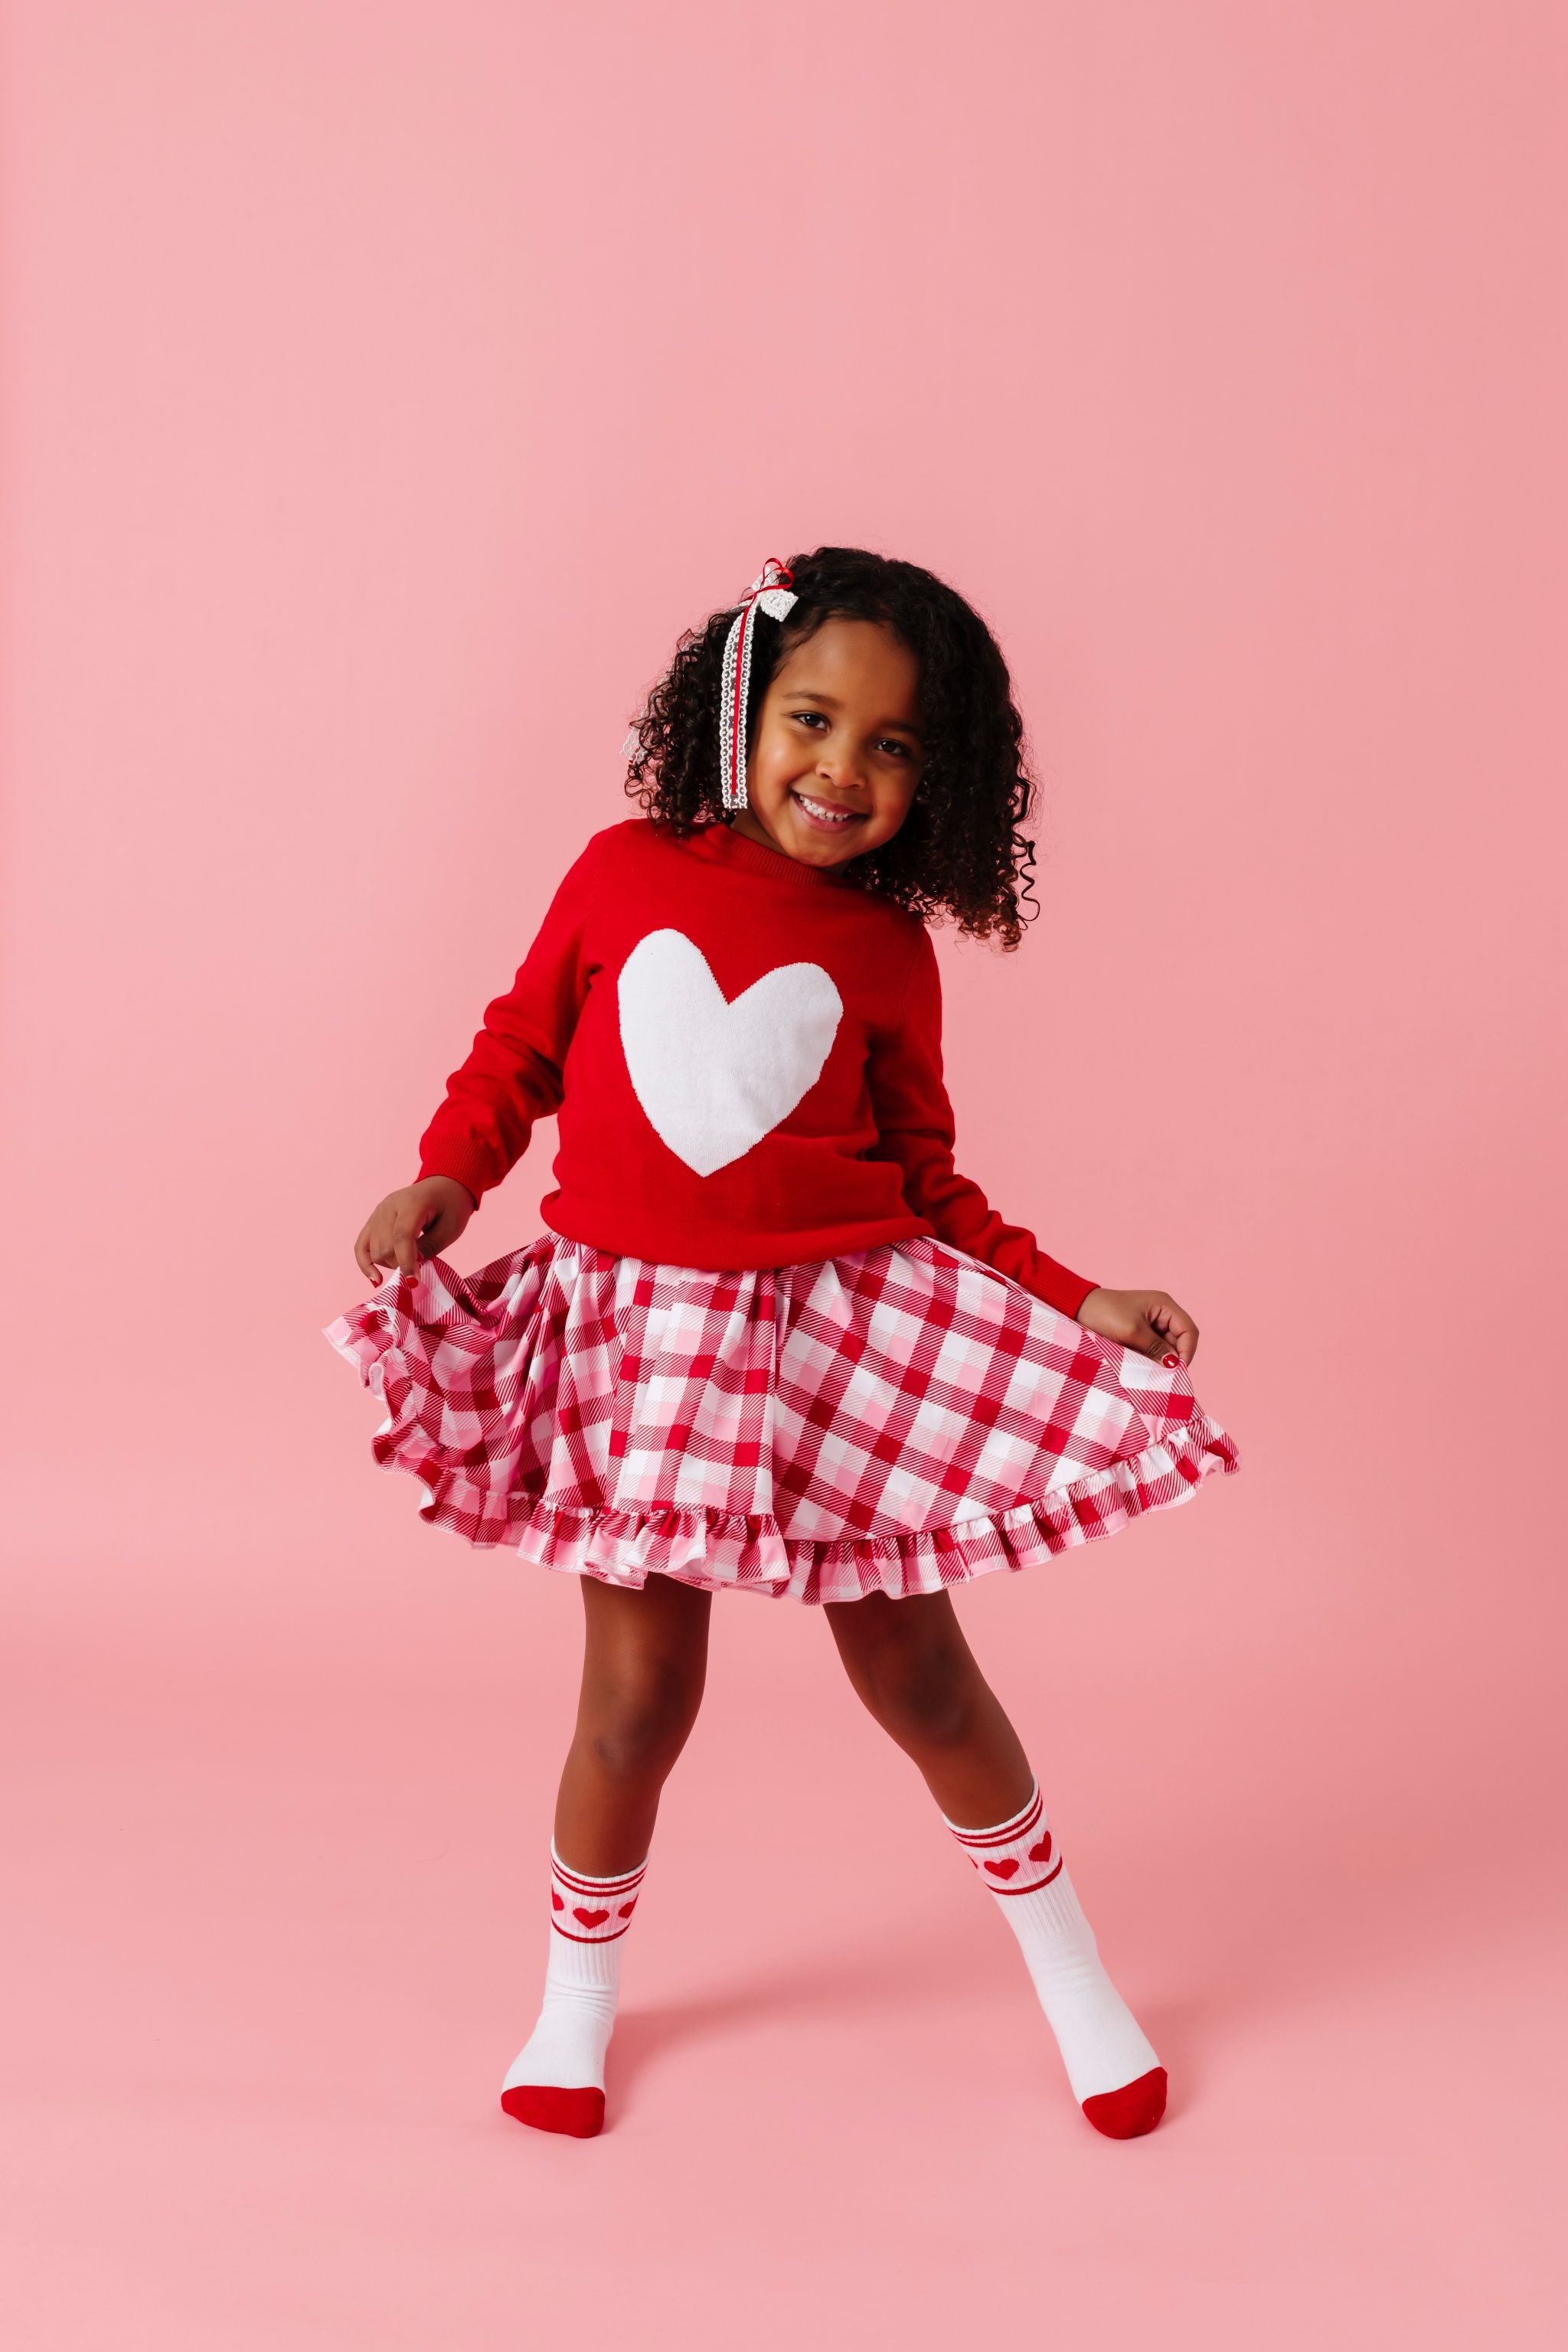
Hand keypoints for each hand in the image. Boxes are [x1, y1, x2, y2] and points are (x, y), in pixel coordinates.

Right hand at [354, 1176, 475, 1284]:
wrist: (444, 1186)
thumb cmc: (451, 1206)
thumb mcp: (450, 1228)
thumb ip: (429, 1247)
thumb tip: (409, 1268)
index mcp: (412, 1202)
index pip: (402, 1236)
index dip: (406, 1262)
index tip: (413, 1283)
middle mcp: (389, 1205)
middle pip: (384, 1246)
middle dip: (400, 1264)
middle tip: (419, 1269)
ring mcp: (378, 1212)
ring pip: (373, 1250)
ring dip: (389, 1264)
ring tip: (407, 1264)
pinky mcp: (373, 1220)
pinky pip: (361, 1246)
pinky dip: (366, 1264)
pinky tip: (376, 1279)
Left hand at [1074, 1286, 1198, 1367]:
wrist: (1076, 1310)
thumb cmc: (1105, 1314)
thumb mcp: (1133, 1332)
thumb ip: (1156, 1348)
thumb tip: (1174, 1365)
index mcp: (1164, 1306)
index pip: (1188, 1331)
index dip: (1187, 1351)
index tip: (1177, 1370)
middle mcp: (1162, 1315)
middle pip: (1179, 1342)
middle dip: (1172, 1359)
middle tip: (1161, 1376)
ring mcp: (1151, 1325)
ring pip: (1165, 1349)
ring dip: (1159, 1361)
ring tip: (1149, 1372)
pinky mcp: (1139, 1336)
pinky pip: (1152, 1351)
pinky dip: (1150, 1360)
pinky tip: (1141, 1368)